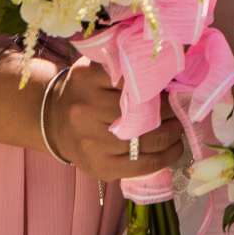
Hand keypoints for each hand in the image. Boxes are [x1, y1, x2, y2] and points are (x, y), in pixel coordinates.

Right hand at [39, 57, 186, 185]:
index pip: (133, 81)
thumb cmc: (83, 91)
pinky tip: (174, 148)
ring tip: (180, 127)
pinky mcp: (100, 168)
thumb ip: (122, 67)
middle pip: (141, 112)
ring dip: (172, 134)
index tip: (174, 86)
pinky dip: (166, 157)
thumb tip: (167, 70)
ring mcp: (92, 143)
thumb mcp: (94, 69)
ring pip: (145, 140)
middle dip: (169, 112)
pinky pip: (142, 165)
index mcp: (86, 79)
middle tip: (181, 108)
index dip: (159, 85)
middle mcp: (85, 111)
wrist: (51, 122)